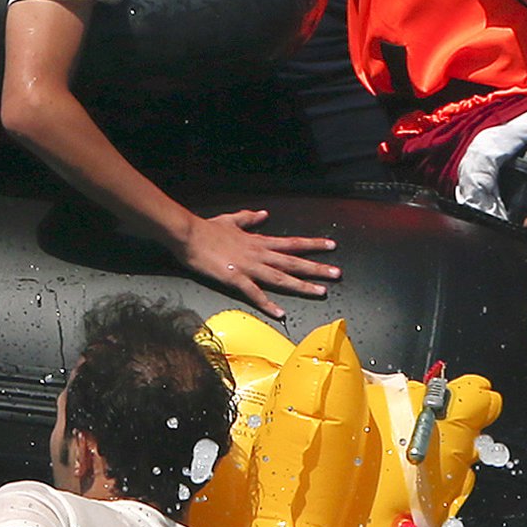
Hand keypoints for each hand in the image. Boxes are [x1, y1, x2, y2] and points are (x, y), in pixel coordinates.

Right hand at [182, 209, 339, 317]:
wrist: (189, 234)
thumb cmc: (208, 228)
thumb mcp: (232, 219)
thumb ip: (249, 218)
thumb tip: (264, 214)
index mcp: (259, 242)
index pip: (292, 243)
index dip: (312, 245)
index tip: (331, 246)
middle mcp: (259, 254)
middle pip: (293, 262)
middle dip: (317, 268)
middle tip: (337, 273)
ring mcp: (249, 267)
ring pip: (281, 278)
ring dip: (302, 285)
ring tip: (321, 292)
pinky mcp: (235, 278)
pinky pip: (254, 293)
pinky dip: (268, 303)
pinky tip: (280, 313)